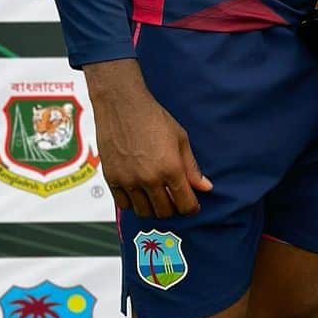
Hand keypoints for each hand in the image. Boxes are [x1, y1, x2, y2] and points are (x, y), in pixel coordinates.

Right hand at [86, 59, 212, 218]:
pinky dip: (133, 203)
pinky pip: (124, 205)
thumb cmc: (153, 118)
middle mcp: (149, 179)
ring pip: (143, 212)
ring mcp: (129, 181)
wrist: (123, 105)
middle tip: (174, 199)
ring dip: (153, 209)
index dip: (191, 208)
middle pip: (164, 212)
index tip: (192, 206)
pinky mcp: (112, 180)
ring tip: (157, 196)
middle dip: (173, 209)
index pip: (185, 204)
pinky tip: (139, 192)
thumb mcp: (180, 139)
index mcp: (171, 168)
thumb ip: (191, 167)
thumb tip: (205, 187)